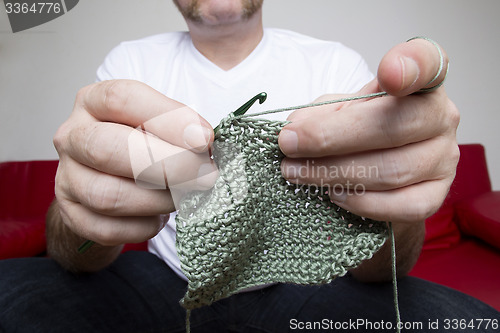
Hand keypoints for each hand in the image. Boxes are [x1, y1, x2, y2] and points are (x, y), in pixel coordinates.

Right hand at [53, 80, 216, 245]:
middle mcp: (73, 137)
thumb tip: (204, 143)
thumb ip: (180, 127)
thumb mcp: (159, 122)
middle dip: (168, 165)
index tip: (204, 139)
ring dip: (160, 200)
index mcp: (93, 102)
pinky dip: (144, 226)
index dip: (169, 119)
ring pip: (108, 196)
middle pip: (109, 149)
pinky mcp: (72, 215)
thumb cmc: (142, 144)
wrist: (113, 180)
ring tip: (187, 196)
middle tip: (206, 175)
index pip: (122, 99)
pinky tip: (161, 216)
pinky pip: (108, 229)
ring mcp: (67, 178)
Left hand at [278, 38, 459, 223]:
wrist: (380, 167)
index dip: (410, 66)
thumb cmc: (360, 129)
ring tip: (296, 173)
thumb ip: (322, 113)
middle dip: (330, 138)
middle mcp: (441, 116)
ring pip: (391, 171)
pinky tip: (334, 195)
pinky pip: (403, 206)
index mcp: (419, 82)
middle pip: (392, 127)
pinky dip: (362, 202)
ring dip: (333, 173)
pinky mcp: (437, 194)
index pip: (426, 63)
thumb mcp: (340, 109)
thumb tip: (296, 129)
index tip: (388, 72)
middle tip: (289, 144)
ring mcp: (444, 158)